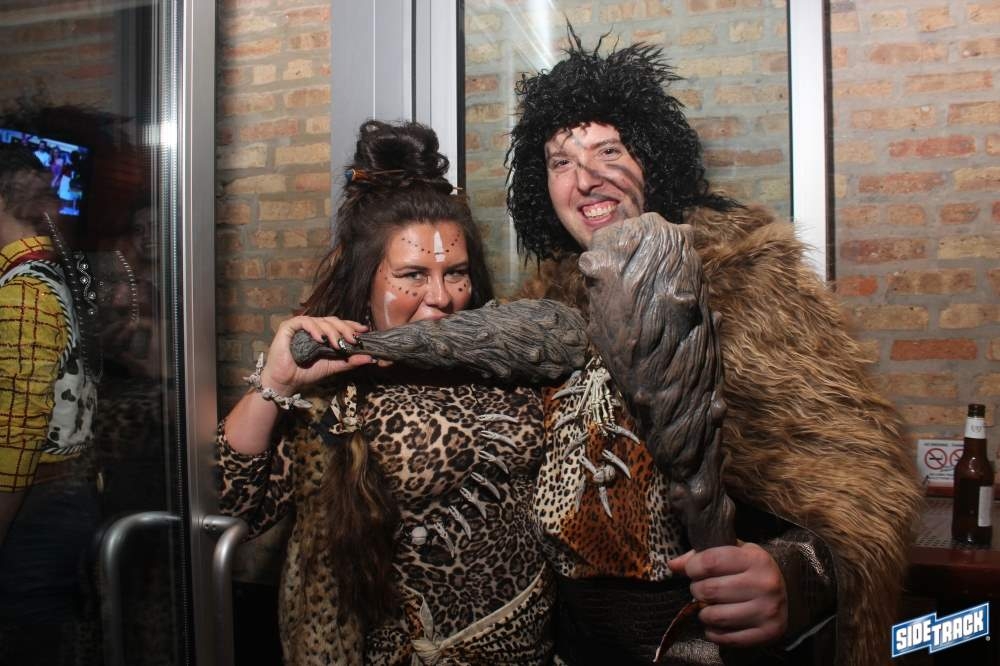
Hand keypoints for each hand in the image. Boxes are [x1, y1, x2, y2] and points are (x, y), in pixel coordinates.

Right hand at [260, 316, 376, 393]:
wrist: (286, 382)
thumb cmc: (306, 372)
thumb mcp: (333, 366)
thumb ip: (350, 361)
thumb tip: (370, 358)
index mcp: (323, 333)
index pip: (339, 324)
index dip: (351, 325)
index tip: (364, 331)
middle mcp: (313, 327)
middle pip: (332, 320)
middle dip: (345, 329)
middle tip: (353, 340)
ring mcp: (300, 326)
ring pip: (321, 320)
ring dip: (332, 331)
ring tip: (337, 344)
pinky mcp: (288, 327)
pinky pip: (304, 321)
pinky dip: (314, 328)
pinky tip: (320, 339)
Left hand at [667, 542, 786, 646]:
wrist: (788, 593)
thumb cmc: (752, 570)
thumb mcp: (733, 553)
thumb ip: (702, 555)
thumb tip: (673, 565)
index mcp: (755, 559)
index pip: (710, 562)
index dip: (692, 567)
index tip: (692, 570)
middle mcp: (764, 584)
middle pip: (709, 590)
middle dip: (696, 590)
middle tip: (701, 590)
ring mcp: (767, 611)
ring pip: (714, 616)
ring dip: (703, 613)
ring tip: (708, 607)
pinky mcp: (767, 633)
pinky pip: (726, 638)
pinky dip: (713, 633)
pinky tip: (716, 624)